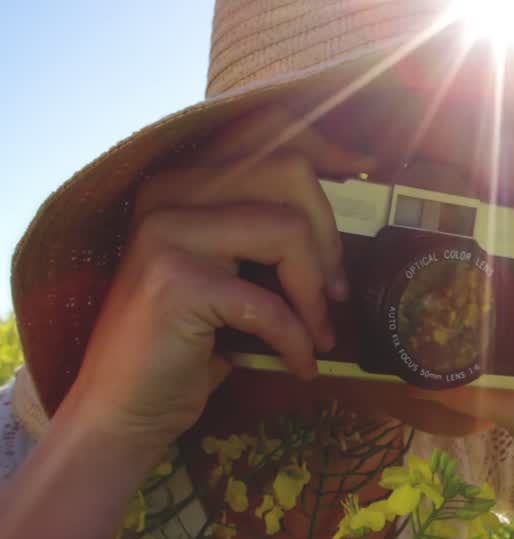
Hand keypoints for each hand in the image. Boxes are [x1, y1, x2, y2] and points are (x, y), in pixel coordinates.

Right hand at [66, 108, 369, 453]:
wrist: (126, 407)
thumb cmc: (190, 340)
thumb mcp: (230, 269)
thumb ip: (264, 228)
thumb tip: (346, 196)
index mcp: (182, 180)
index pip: (264, 130)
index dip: (323, 145)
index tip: (363, 170)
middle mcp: (167, 193)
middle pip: (289, 173)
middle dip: (329, 237)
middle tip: (336, 292)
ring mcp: (166, 233)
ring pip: (288, 230)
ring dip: (316, 293)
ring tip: (319, 332)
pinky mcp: (175, 282)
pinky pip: (270, 303)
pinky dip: (297, 340)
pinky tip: (300, 364)